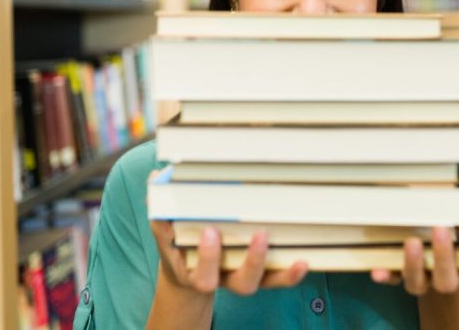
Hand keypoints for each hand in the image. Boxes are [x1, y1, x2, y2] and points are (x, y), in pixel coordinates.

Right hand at [148, 173, 308, 296]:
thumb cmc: (180, 245)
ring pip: (262, 280)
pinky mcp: (261, 273)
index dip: (209, 257)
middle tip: (259, 235)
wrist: (186, 270)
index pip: (203, 274)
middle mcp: (225, 279)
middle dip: (251, 261)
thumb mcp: (166, 233)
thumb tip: (155, 176)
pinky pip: (276, 279)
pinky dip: (290, 275)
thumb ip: (161, 209)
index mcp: (199, 273)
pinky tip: (303, 262)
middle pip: (241, 282)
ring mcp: (244, 277)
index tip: (211, 231)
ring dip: (276, 263)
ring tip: (282, 241)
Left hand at [370, 166, 458, 294]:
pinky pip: (393, 280)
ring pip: (418, 283)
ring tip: (411, 241)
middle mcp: (449, 279)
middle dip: (444, 256)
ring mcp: (425, 281)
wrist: (450, 268)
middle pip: (448, 279)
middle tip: (439, 228)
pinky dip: (386, 275)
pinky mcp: (403, 278)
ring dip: (413, 264)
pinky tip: (377, 269)